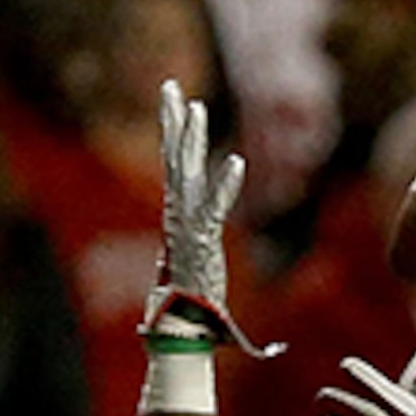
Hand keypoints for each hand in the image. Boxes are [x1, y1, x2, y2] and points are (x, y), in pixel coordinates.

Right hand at [144, 80, 252, 348]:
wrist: (180, 329)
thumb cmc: (189, 311)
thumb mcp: (202, 283)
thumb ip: (215, 288)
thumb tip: (245, 318)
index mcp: (177, 216)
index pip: (174, 165)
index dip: (173, 133)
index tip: (175, 103)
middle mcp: (178, 213)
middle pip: (174, 157)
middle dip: (173, 119)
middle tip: (171, 86)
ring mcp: (187, 224)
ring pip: (187, 171)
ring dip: (191, 138)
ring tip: (195, 105)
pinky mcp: (203, 240)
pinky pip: (215, 207)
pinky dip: (227, 186)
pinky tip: (239, 162)